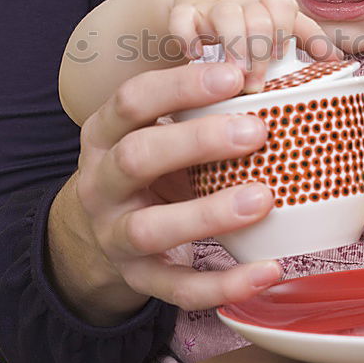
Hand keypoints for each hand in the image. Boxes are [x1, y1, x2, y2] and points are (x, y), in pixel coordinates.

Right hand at [47, 61, 282, 325]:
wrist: (94, 239)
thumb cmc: (144, 171)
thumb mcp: (149, 133)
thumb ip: (191, 112)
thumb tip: (269, 76)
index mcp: (104, 135)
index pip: (132, 101)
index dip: (180, 85)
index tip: (235, 74)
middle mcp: (102, 184)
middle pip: (136, 158)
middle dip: (196, 142)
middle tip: (256, 131)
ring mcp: (116, 235)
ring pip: (151, 228)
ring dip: (208, 214)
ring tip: (264, 199)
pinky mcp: (139, 279)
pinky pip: (178, 288)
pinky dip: (225, 283)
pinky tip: (269, 269)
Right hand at [168, 0, 341, 91]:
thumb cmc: (249, 12)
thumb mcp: (279, 20)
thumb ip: (306, 38)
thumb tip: (338, 61)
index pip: (282, 6)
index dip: (283, 31)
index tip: (280, 55)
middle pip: (256, 17)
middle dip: (259, 50)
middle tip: (255, 82)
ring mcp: (212, 4)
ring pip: (225, 16)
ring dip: (232, 45)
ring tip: (232, 73)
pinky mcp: (183, 11)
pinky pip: (182, 19)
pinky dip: (187, 36)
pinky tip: (195, 56)